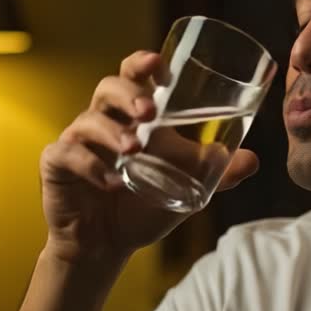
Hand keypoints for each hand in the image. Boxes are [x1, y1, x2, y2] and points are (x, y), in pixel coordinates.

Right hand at [39, 50, 259, 263]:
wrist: (106, 245)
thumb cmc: (143, 206)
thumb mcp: (187, 189)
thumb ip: (217, 173)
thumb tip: (252, 160)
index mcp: (132, 117)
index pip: (134, 77)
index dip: (142, 64)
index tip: (160, 65)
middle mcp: (103, 121)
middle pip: (107, 88)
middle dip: (129, 94)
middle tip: (150, 110)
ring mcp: (77, 141)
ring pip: (88, 120)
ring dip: (113, 132)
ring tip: (134, 149)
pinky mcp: (57, 165)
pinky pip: (68, 155)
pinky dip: (91, 167)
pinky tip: (112, 182)